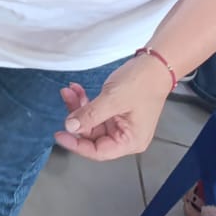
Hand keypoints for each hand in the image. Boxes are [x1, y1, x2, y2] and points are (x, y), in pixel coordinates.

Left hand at [53, 53, 169, 159]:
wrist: (155, 64)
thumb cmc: (142, 83)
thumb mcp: (113, 100)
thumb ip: (90, 115)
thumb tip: (70, 127)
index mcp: (130, 141)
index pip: (98, 152)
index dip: (77, 145)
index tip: (60, 134)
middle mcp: (125, 137)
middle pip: (92, 136)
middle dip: (77, 118)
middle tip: (66, 99)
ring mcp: (120, 125)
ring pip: (91, 122)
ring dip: (78, 107)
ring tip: (69, 91)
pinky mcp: (115, 113)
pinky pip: (95, 112)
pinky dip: (85, 101)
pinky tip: (77, 90)